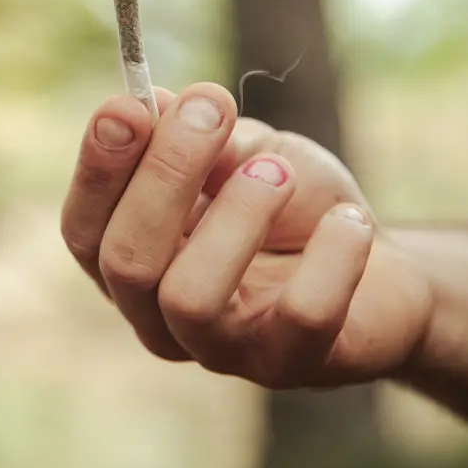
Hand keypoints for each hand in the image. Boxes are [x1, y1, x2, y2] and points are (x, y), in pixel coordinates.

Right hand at [60, 82, 431, 388]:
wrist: (383, 267)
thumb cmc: (294, 205)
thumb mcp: (248, 153)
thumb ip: (203, 138)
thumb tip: (155, 102)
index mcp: (129, 260)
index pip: (84, 228)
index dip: (97, 169)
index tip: (127, 106)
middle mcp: (156, 315)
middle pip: (127, 261)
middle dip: (165, 174)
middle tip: (212, 107)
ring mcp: (217, 348)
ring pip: (190, 298)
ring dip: (236, 217)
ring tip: (278, 172)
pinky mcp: (288, 364)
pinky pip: (300, 315)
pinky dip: (329, 256)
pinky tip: (351, 219)